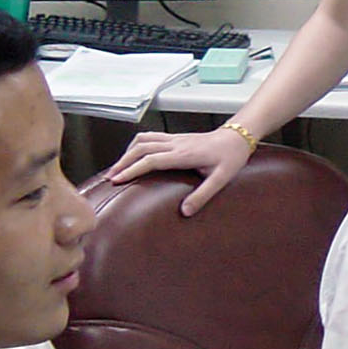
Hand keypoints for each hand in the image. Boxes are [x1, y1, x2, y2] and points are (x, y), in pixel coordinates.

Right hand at [106, 127, 251, 215]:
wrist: (237, 137)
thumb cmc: (231, 157)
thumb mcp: (221, 179)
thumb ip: (203, 195)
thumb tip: (186, 211)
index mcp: (184, 154)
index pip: (151, 160)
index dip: (132, 169)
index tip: (117, 179)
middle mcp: (176, 144)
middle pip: (141, 148)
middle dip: (123, 162)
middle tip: (110, 177)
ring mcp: (175, 139)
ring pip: (143, 140)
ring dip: (127, 152)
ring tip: (117, 168)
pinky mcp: (175, 138)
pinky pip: (150, 137)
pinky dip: (136, 145)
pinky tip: (133, 154)